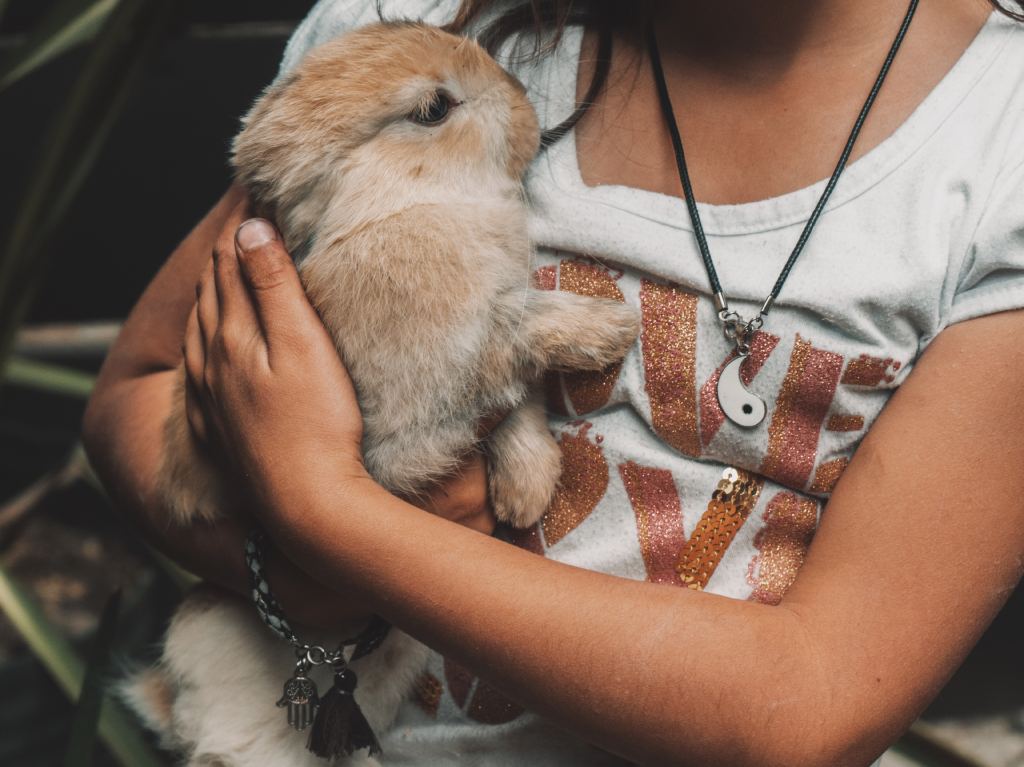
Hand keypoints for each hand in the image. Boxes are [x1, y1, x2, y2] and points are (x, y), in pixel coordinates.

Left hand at [184, 218, 495, 534]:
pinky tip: (212, 342)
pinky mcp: (220, 427)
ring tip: (224, 268)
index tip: (255, 191)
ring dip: (211, 291)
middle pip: (210, 292)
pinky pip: (201, 366)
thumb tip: (249, 227)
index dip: (239, 224)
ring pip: (201, 328)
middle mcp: (211, 362)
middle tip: (240, 217)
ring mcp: (213, 397)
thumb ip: (274, 285)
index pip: (226, 262)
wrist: (307, 505)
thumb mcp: (303, 344)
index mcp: (230, 335)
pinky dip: (205, 336)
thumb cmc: (316, 423)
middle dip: (223, 250)